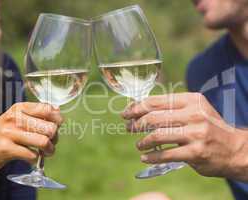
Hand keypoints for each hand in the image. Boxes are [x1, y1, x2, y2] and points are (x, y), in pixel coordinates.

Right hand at [0, 102, 62, 178]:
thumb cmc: (1, 136)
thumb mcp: (15, 120)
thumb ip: (36, 115)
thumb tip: (58, 110)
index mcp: (18, 108)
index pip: (47, 109)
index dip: (57, 120)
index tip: (56, 127)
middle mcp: (13, 118)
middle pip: (50, 127)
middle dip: (55, 138)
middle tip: (51, 144)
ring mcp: (8, 133)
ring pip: (44, 141)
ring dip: (49, 150)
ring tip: (47, 153)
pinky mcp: (5, 149)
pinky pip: (32, 155)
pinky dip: (36, 159)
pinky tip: (32, 158)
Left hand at [122, 93, 247, 180]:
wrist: (235, 149)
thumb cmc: (209, 127)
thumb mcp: (195, 109)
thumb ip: (172, 107)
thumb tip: (140, 106)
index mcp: (191, 100)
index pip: (155, 101)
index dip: (136, 107)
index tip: (126, 113)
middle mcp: (194, 115)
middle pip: (153, 118)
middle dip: (136, 123)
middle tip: (129, 128)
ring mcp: (195, 134)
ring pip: (157, 136)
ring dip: (143, 141)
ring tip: (139, 144)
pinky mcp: (195, 153)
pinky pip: (165, 155)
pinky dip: (151, 156)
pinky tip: (145, 157)